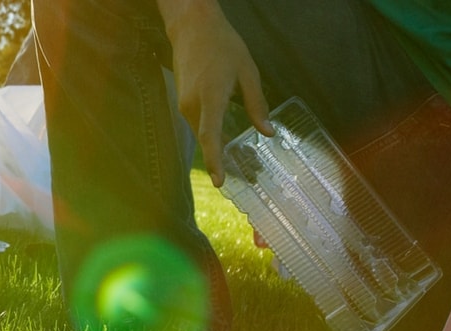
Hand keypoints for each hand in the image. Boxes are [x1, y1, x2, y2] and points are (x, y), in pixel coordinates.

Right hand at [161, 0, 275, 186]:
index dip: (215, 160)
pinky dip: (209, 131)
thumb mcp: (248, 72)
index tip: (220, 182)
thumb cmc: (223, 46)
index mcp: (211, 96)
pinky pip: (197, 122)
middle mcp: (192, 104)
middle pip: (207, 138)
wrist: (192, 27)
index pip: (210, 135)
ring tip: (232, 158)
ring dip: (214, 144)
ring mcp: (183, 102)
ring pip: (201, 131)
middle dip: (219, 158)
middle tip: (240, 176)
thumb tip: (268, 133)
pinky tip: (222, 133)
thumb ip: (257, 104)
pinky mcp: (182, 99)